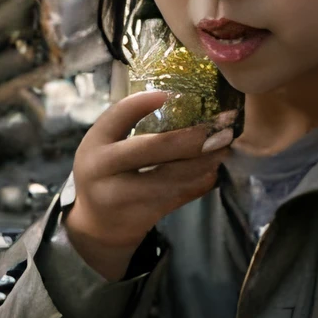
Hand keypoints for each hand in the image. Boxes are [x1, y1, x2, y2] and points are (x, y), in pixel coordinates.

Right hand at [64, 91, 234, 280]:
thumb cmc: (108, 172)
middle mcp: (104, 170)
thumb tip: (180, 99)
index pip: (118, 115)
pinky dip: (202, 181)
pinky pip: (181, 195)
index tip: (171, 93)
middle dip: (191, 135)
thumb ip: (130, 124)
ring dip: (205, 160)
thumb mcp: (107, 145)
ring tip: (224, 146)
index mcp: (94, 144)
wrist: (99, 224)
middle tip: (219, 125)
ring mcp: (124, 196)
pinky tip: (214, 169)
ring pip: (174, 175)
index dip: (143, 102)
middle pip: (153, 148)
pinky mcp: (146, 215)